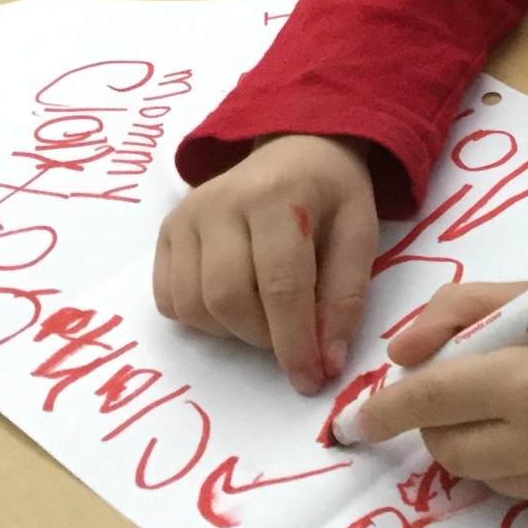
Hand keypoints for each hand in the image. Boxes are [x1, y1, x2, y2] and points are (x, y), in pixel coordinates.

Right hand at [153, 134, 377, 394]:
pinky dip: (201, 319)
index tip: (310, 380)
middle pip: (229, 298)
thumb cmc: (332, 195)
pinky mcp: (167, 230)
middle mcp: (223, 201)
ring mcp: (187, 214)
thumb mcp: (360, 233)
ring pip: (194, 306)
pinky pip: (170, 299)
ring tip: (266, 315)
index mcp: (280, 194)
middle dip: (264, 338)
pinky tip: (234, 302)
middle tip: (292, 341)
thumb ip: (346, 297)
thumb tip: (326, 364)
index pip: (281, 284)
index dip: (295, 342)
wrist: (295, 147)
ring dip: (232, 332)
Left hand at [357, 280, 527, 516]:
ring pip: (473, 472)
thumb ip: (458, 312)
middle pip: (444, 443)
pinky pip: (513, 490)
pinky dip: (512, 460)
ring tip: (518, 401)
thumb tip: (399, 355)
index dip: (383, 409)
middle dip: (438, 414)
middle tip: (471, 382)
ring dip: (474, 438)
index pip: (431, 399)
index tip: (352, 420)